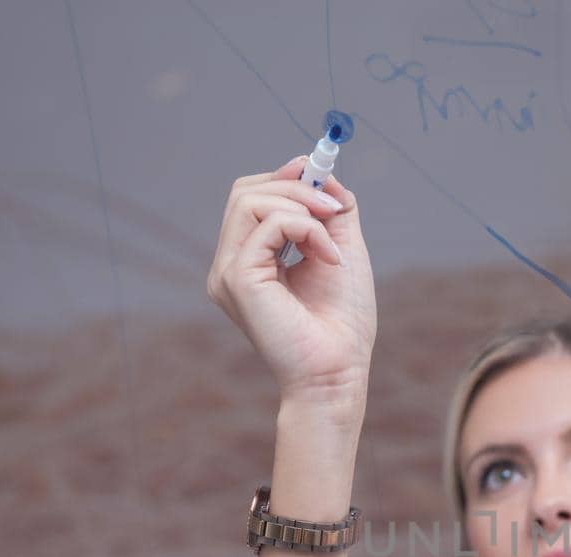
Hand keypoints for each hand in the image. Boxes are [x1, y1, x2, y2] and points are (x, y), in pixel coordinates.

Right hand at [206, 155, 378, 412]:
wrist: (340, 371)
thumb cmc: (342, 322)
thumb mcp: (342, 249)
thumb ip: (331, 211)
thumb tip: (322, 171)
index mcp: (250, 259)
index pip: (250, 198)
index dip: (283, 176)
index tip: (318, 171)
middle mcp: (231, 265)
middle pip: (245, 192)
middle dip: (294, 186)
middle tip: (335, 208)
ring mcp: (228, 272)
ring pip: (251, 200)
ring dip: (303, 208)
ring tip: (332, 243)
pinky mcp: (237, 279)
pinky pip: (268, 224)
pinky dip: (307, 229)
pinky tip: (329, 259)